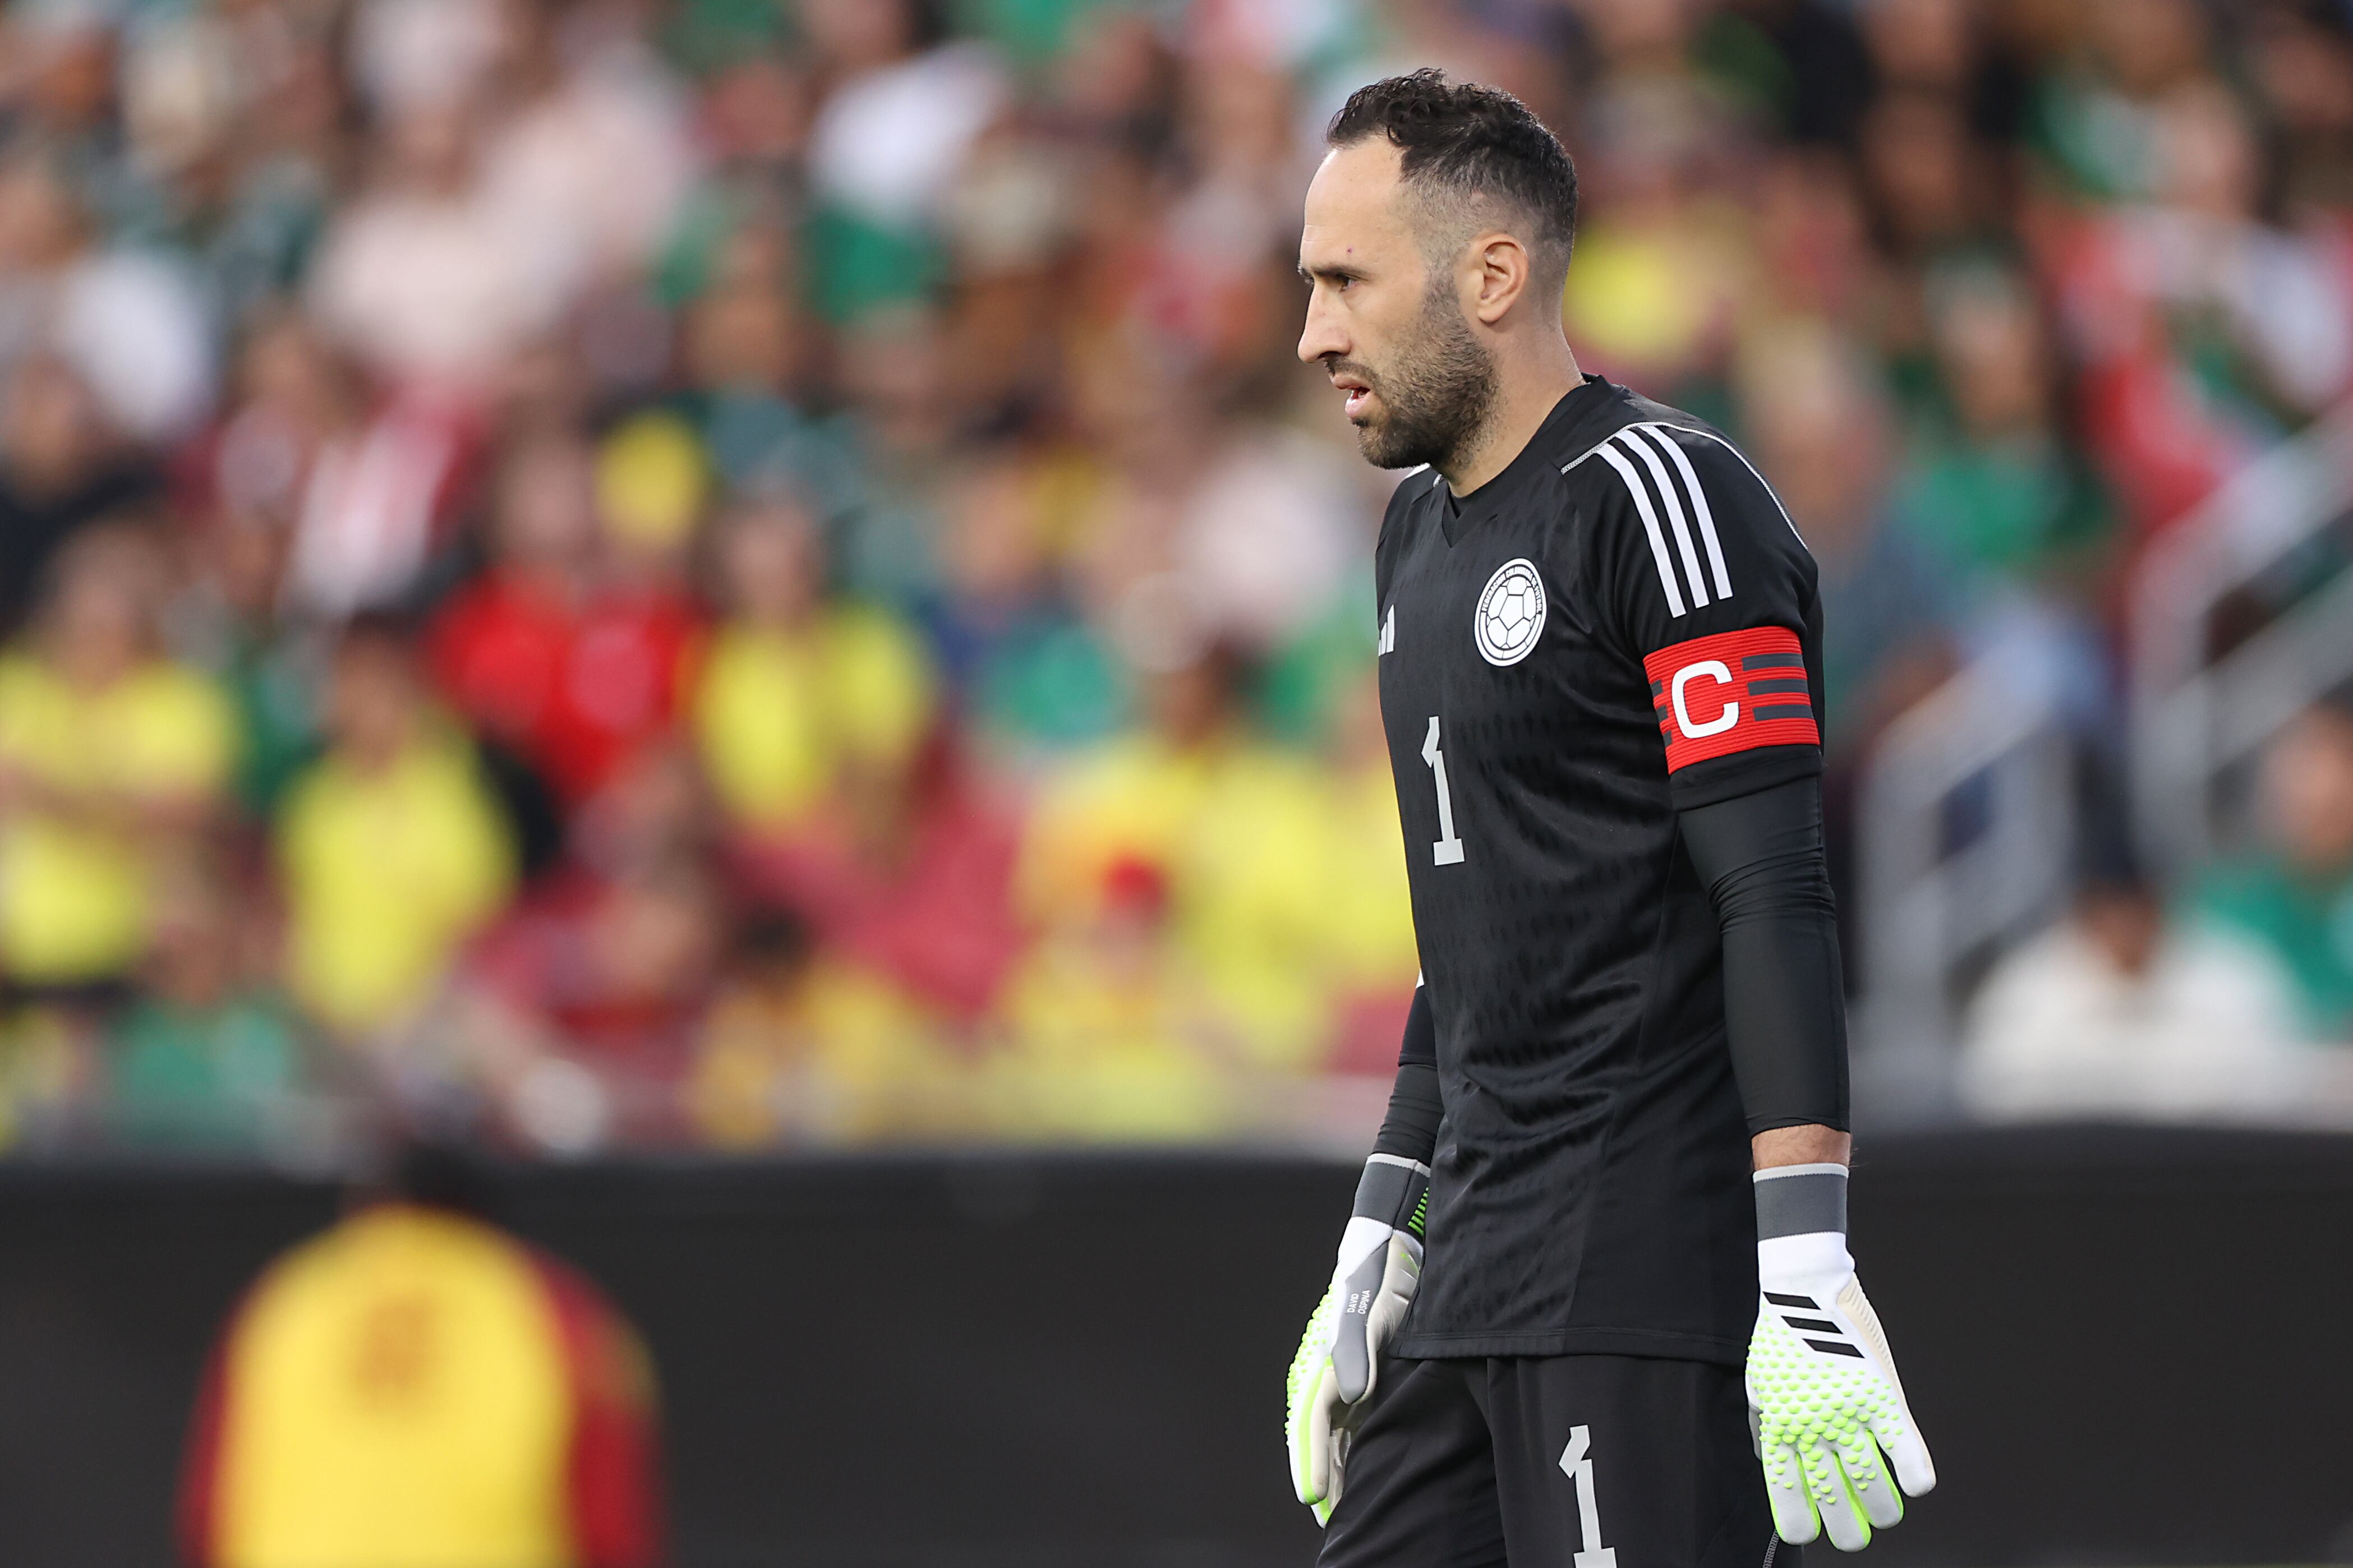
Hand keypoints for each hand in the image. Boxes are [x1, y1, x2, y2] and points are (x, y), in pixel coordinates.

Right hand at [1285, 1156, 1425, 1524]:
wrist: (1390, 1246)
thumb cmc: (1376, 1277)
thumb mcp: (1369, 1309)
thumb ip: (1360, 1351)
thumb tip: (1355, 1393)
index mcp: (1324, 1362)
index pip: (1313, 1421)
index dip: (1312, 1460)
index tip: (1313, 1497)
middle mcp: (1328, 1374)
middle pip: (1319, 1436)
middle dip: (1321, 1475)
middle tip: (1328, 1517)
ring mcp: (1345, 1376)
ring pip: (1335, 1433)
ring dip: (1335, 1467)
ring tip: (1340, 1506)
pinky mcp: (1364, 1372)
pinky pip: (1351, 1421)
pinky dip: (1349, 1449)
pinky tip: (1357, 1470)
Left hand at [1747, 1234, 1934, 1549]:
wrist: (1803, 1288)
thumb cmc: (1780, 1334)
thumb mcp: (1760, 1385)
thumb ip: (1765, 1426)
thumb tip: (1770, 1460)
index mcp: (1780, 1427)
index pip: (1789, 1493)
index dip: (1802, 1522)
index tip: (1811, 1533)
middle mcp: (1812, 1427)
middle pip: (1834, 1498)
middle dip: (1848, 1527)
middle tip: (1856, 1533)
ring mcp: (1848, 1412)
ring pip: (1871, 1482)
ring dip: (1882, 1508)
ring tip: (1887, 1514)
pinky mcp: (1879, 1394)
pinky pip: (1904, 1445)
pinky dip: (1915, 1470)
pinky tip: (1917, 1485)